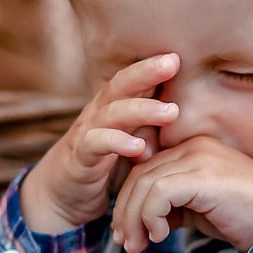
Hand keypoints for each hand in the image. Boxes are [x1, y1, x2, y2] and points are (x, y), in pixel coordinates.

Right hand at [20, 54, 180, 233]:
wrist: (61, 198)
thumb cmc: (105, 169)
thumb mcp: (135, 147)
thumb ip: (156, 133)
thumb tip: (191, 124)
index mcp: (113, 108)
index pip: (132, 80)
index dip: (153, 65)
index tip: (179, 54)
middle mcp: (98, 115)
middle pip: (119, 85)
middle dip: (146, 72)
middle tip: (172, 62)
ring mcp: (86, 134)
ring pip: (111, 113)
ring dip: (141, 110)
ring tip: (171, 112)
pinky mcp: (79, 158)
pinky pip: (96, 144)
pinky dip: (117, 143)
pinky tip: (139, 146)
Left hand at [111, 136, 252, 252]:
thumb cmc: (246, 219)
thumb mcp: (201, 211)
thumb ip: (174, 208)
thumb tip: (144, 223)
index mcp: (194, 151)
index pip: (146, 170)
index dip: (129, 201)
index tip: (126, 232)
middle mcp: (194, 147)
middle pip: (140, 175)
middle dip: (126, 212)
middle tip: (125, 242)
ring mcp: (199, 158)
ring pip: (145, 184)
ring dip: (134, 219)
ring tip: (139, 245)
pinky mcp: (203, 175)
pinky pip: (159, 193)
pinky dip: (151, 216)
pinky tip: (161, 235)